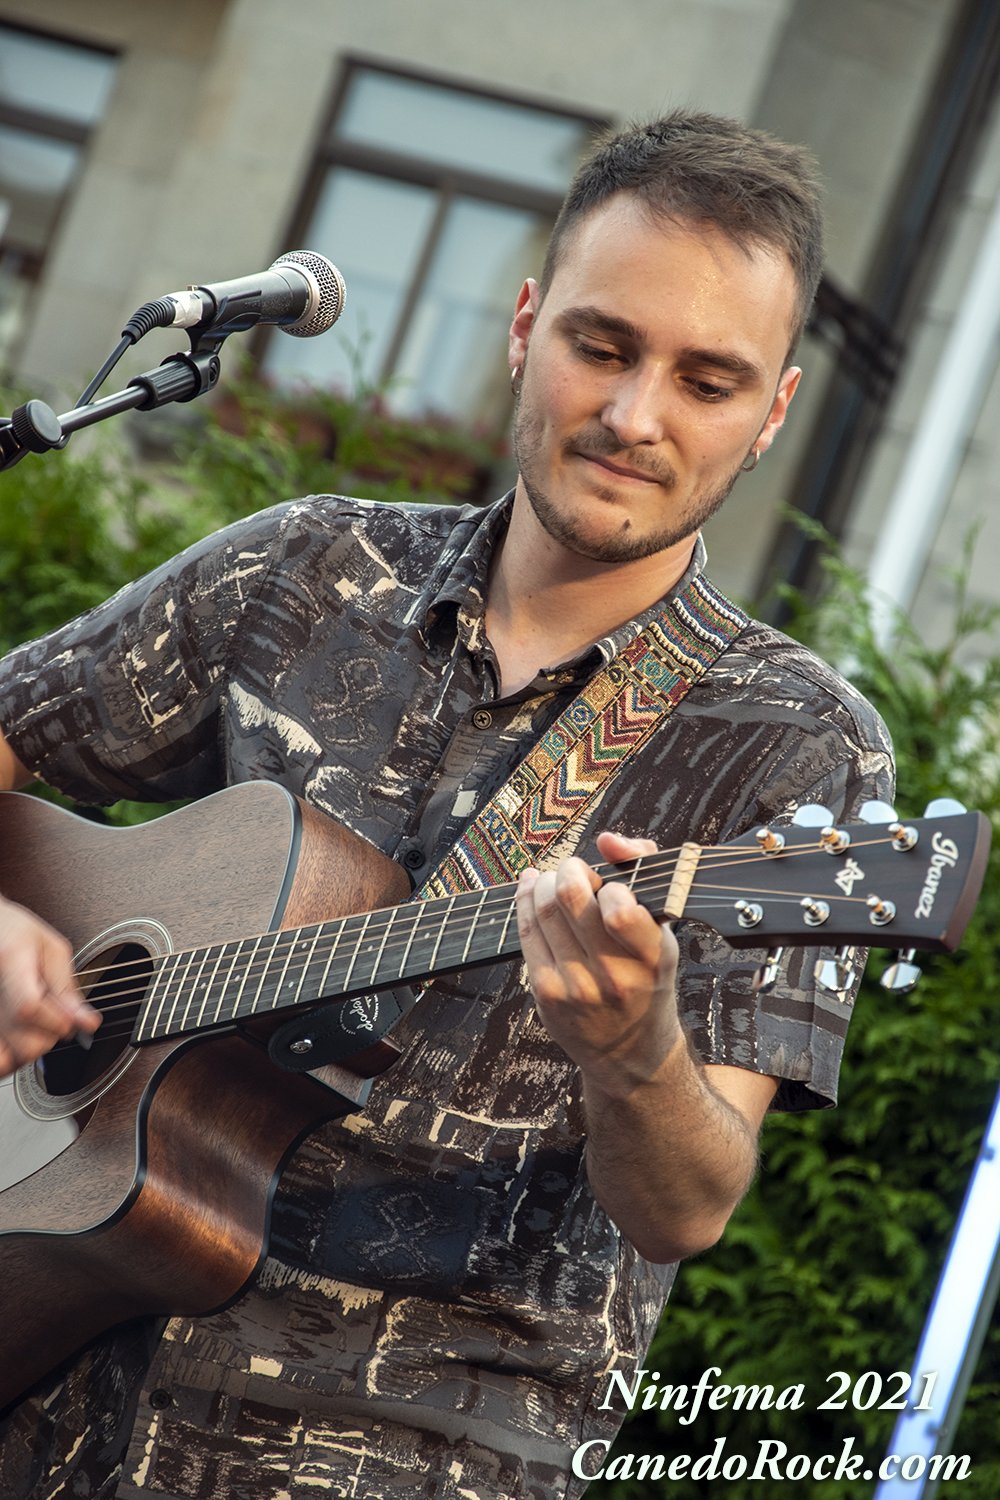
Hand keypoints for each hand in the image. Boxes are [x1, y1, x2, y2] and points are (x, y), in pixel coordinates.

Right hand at [0, 897, 99, 1076]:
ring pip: (13, 1058)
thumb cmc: (14, 931)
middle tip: (57, 1015)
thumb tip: (88, 1023)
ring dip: (33, 1047)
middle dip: (53, 1035)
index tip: (74, 1017)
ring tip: (37, 1024)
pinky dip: (12, 1058)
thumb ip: (67, 987)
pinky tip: (21, 1039)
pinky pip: (0, 1062)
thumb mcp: (51, 948)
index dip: (58, 1020)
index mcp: (11, 960)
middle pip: (25, 1042)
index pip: (29, 1007)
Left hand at [515, 831, 680, 1093]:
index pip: (619, 910)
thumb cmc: (647, 979)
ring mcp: (576, 987)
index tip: (608, 884)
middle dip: (568, 869)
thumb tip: (607, 839)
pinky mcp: (546, 993)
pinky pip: (526, 933)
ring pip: (544, 910)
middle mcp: (614, 977)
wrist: (629, 1050)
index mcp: (652, 958)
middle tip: (572, 868)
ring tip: (553, 878)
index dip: (607, 884)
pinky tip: (530, 888)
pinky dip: (525, 900)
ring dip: (544, 881)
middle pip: (570, 898)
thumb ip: (644, 873)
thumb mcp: (662, 932)